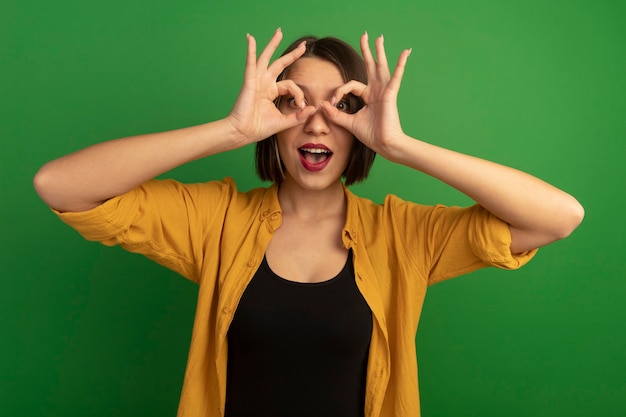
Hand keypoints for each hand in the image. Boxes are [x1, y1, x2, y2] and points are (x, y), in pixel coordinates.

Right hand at [227, 28, 316, 144]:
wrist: (243, 133)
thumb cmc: (258, 128)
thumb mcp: (283, 122)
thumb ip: (298, 116)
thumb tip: (313, 109)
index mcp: (271, 92)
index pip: (290, 86)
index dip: (299, 94)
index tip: (302, 105)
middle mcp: (264, 84)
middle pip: (280, 64)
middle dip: (292, 55)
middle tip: (304, 45)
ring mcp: (257, 81)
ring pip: (266, 58)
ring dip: (273, 44)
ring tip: (279, 32)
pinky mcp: (249, 82)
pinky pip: (251, 63)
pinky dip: (250, 50)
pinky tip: (250, 38)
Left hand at [320, 32, 410, 158]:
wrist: (384, 144)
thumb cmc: (371, 135)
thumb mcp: (348, 123)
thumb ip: (335, 114)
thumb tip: (322, 105)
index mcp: (368, 97)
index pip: (351, 85)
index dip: (339, 91)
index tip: (331, 101)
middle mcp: (377, 91)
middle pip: (370, 67)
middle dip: (367, 51)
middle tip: (365, 36)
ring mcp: (384, 91)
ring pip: (380, 67)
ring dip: (379, 52)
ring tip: (378, 38)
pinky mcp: (390, 94)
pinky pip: (396, 76)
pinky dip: (400, 64)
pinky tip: (405, 52)